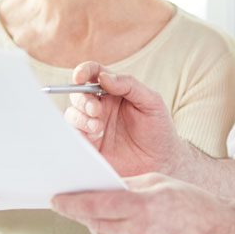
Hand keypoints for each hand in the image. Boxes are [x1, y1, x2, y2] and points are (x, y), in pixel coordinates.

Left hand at [53, 174, 228, 233]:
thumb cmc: (194, 203)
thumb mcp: (159, 182)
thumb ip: (126, 186)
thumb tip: (99, 188)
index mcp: (143, 207)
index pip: (95, 205)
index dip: (71, 203)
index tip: (56, 200)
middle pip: (96, 223)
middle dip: (86, 213)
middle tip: (80, 203)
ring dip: (103, 226)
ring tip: (117, 216)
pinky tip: (136, 233)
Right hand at [63, 62, 184, 176]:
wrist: (162, 162)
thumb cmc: (159, 129)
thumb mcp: (151, 102)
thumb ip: (129, 85)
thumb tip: (103, 77)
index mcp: (115, 91)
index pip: (94, 74)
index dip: (83, 71)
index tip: (79, 77)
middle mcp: (101, 106)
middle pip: (78, 94)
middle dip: (83, 99)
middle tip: (96, 110)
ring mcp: (94, 125)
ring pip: (72, 114)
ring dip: (80, 117)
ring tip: (99, 128)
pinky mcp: (90, 146)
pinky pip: (74, 136)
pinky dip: (77, 133)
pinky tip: (94, 137)